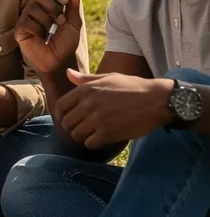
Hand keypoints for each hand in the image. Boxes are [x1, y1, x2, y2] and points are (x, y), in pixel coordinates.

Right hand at [15, 0, 81, 73]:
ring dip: (47, 21)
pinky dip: (38, 30)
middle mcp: (35, 8)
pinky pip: (26, 22)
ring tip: (52, 31)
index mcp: (47, 3)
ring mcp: (26, 18)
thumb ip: (73, 6)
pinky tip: (42, 37)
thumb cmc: (65, 42)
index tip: (65, 1)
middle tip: (60, 21)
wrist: (59, 60)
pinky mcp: (20, 29)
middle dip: (53, 7)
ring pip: (33, 8)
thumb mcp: (73, 23)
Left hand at [55, 70, 172, 149]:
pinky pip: (89, 143)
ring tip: (92, 133)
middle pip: (67, 122)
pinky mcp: (108, 133)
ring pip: (76, 134)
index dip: (61, 114)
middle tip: (82, 128)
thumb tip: (68, 73)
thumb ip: (85, 79)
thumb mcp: (109, 78)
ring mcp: (98, 119)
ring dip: (82, 136)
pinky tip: (101, 138)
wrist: (157, 100)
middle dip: (72, 126)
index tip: (66, 118)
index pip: (60, 106)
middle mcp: (88, 104)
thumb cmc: (133, 87)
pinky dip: (93, 143)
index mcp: (86, 89)